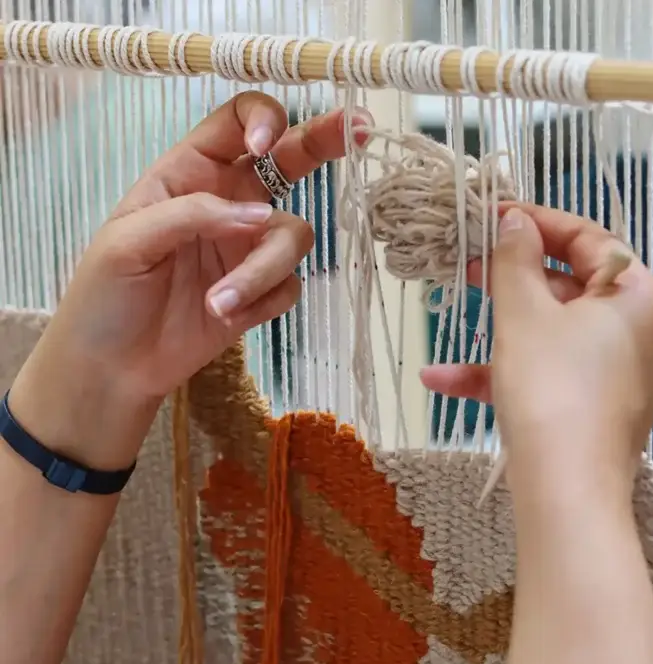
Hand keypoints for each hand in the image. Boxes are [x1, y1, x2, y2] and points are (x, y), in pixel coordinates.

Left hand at [10, 93, 372, 467]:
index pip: (235, 122)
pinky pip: (289, 285)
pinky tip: (226, 318)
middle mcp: (229, 204)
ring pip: (293, 237)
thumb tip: (261, 217)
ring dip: (261, 271)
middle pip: (290, 159)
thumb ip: (193, 215)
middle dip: (324, 140)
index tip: (264, 147)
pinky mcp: (262, 293)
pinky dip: (263, 300)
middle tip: (359, 129)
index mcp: (190, 174)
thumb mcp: (129, 240)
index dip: (261, 121)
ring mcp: (248, 249)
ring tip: (218, 305)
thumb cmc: (106, 295)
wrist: (115, 367)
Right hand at [421, 204, 652, 494]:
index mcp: (640, 296)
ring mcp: (623, 374)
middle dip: (510, 279)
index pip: (588, 239)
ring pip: (554, 335)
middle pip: (570, 288)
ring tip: (451, 314)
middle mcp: (642, 331)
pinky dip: (507, 372)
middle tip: (467, 262)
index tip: (492, 214)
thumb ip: (515, 260)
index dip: (536, 222)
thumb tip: (514, 221)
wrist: (566, 491)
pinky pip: (553, 374)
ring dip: (498, 331)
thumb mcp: (523, 314)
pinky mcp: (600, 407)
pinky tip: (442, 381)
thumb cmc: (550, 388)